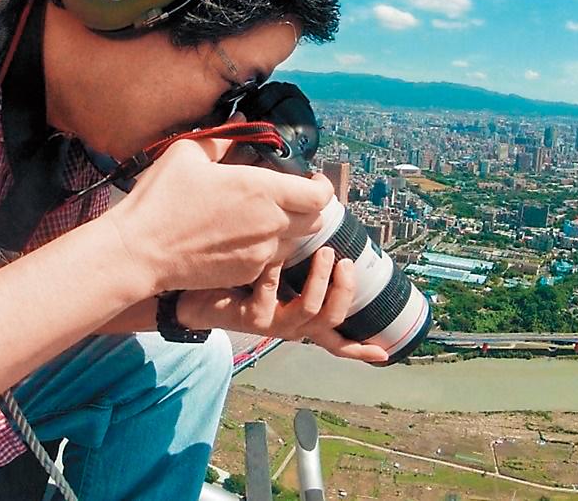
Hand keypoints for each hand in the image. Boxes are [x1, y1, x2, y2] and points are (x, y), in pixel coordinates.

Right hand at [103, 135, 333, 294]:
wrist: (140, 252)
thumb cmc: (161, 200)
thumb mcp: (188, 153)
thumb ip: (223, 137)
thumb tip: (242, 122)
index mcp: (262, 190)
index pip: (319, 195)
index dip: (322, 186)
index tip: (312, 179)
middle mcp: (270, 224)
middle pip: (314, 220)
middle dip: (307, 207)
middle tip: (290, 196)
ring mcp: (260, 254)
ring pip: (295, 242)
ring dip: (289, 229)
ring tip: (264, 216)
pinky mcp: (246, 274)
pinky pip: (271, 261)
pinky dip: (267, 248)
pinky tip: (242, 236)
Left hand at [181, 247, 388, 363]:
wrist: (191, 291)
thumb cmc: (235, 276)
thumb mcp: (274, 269)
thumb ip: (297, 258)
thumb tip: (319, 223)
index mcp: (298, 317)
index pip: (334, 340)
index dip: (360, 348)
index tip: (386, 354)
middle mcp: (289, 326)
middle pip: (331, 321)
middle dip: (345, 290)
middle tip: (344, 260)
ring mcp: (271, 324)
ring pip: (310, 310)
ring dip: (321, 279)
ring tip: (323, 252)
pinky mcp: (252, 318)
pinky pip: (271, 291)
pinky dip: (275, 270)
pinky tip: (271, 255)